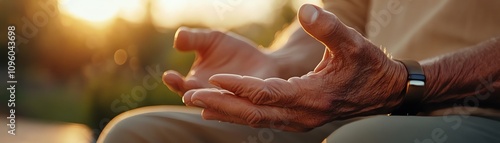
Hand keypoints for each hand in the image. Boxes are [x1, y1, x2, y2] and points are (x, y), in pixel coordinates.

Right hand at [163, 27, 278, 94]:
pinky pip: (243, 102)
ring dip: (212, 102)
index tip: (169, 75)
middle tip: (186, 95)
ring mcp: (231, 101)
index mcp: (197, 84)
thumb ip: (193, 39)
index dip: (174, 82)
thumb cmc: (232, 51)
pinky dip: (237, 100)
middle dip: (192, 96)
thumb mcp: (211, 39)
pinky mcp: (251, 99)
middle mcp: (211, 97)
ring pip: (219, 104)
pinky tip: (232, 94)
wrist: (262, 58)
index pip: (181, 86)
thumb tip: (178, 38)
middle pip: (198, 99)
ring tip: (204, 97)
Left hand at [182, 4, 407, 130]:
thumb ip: (328, 27)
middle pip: (253, 113)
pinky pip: (262, 119)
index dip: (239, 86)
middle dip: (221, 103)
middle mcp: (302, 115)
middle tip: (190, 94)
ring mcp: (299, 121)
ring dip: (226, 110)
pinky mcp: (297, 119)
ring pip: (255, 119)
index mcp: (312, 97)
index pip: (267, 94)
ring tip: (196, 101)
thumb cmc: (369, 66)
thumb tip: (305, 9)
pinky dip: (239, 113)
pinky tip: (220, 108)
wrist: (385, 91)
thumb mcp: (352, 44)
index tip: (214, 77)